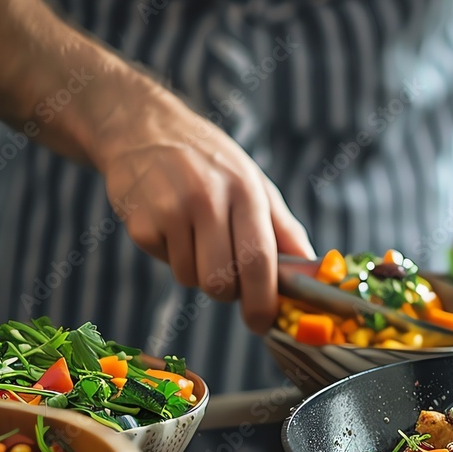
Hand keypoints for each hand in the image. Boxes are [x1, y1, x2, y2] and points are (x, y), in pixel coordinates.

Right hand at [94, 82, 313, 332]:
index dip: (263, 301)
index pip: (259, 259)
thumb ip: (283, 229)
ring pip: (191, 279)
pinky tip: (170, 224)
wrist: (143, 128)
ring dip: (197, 272)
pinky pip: (165, 264)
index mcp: (245, 191)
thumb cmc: (209, 162)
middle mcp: (207, 199)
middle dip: (228, 292)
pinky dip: (170, 255)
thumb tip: (312, 271)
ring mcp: (170, 210)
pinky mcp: (140, 222)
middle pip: (222, 281)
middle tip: (227, 273)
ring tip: (195, 235)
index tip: (263, 323)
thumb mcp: (254, 183)